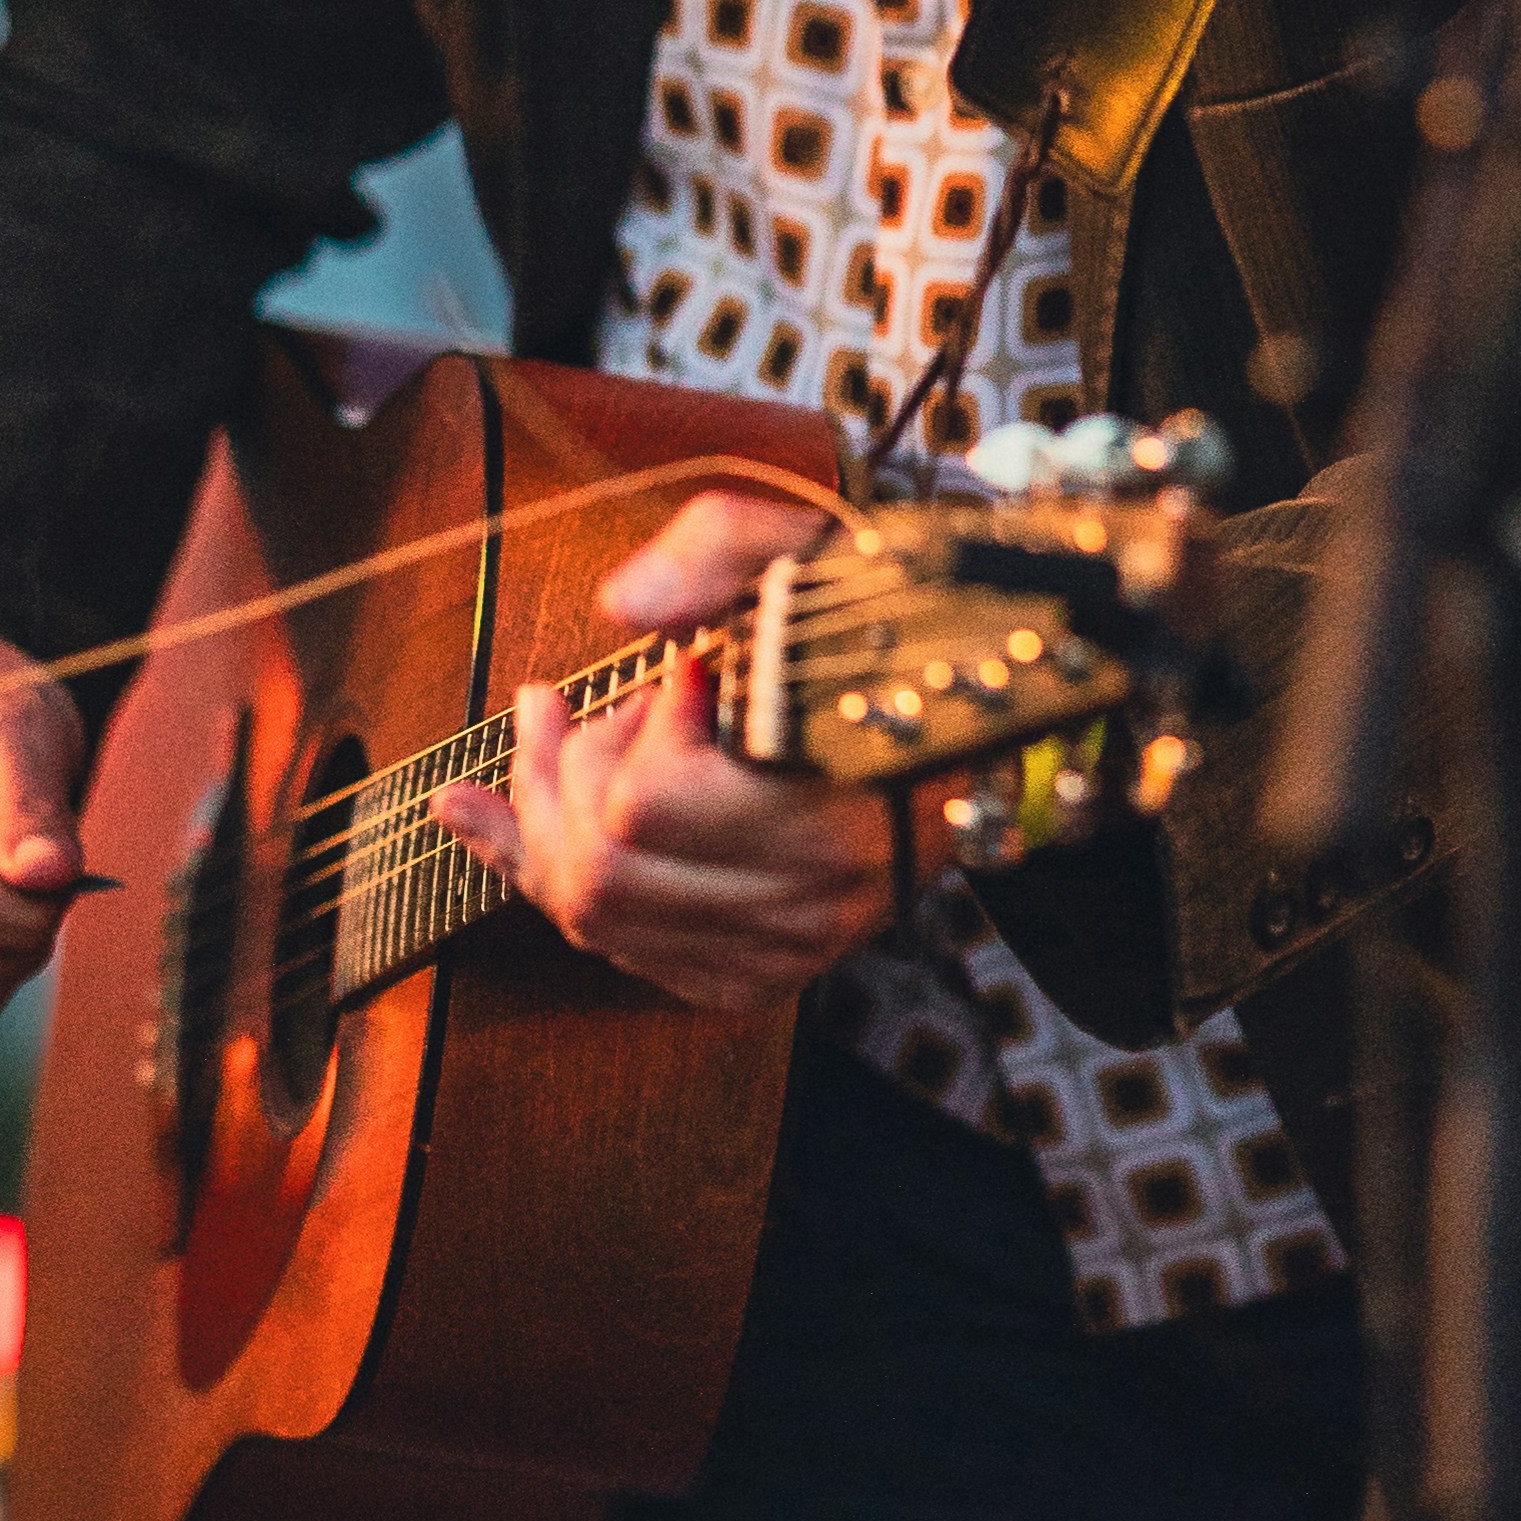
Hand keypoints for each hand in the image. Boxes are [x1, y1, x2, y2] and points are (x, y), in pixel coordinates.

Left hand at [428, 492, 917, 1013]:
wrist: (991, 718)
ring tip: (558, 744)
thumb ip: (718, 549)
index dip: (629, 726)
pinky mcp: (761, 970)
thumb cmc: (901, 633)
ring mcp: (785, 946)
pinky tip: (529, 824)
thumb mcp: (820, 555)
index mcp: (831, 808)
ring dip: (551, 827)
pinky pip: (625, 954)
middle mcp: (808, 900)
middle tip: (574, 706)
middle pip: (602, 872)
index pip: (645, 803)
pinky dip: (560, 887)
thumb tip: (622, 602)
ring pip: (598, 922)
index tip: (678, 672)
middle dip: (560, 777)